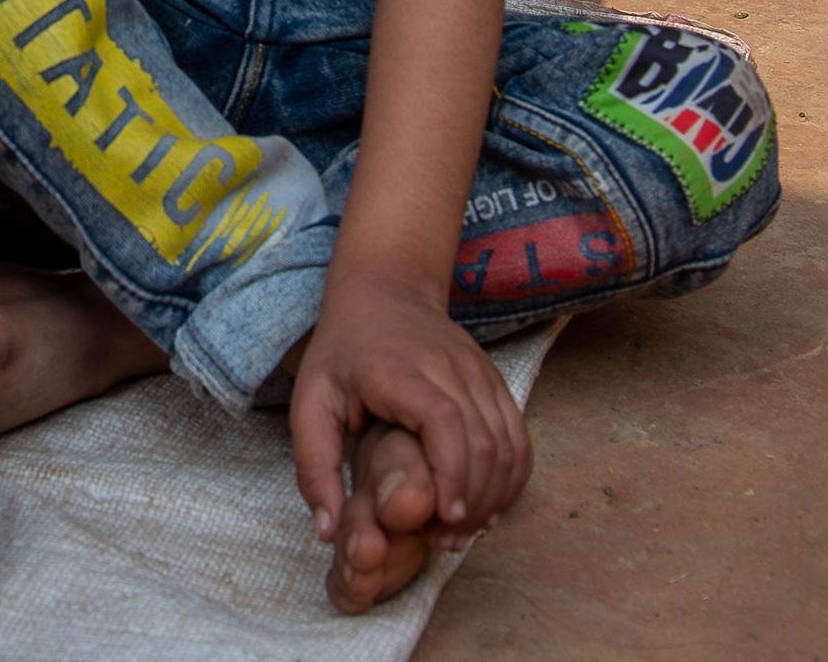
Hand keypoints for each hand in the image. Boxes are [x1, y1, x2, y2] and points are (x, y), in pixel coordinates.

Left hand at [289, 272, 532, 551]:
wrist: (386, 289)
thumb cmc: (343, 351)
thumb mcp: (310, 401)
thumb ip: (313, 465)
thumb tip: (328, 530)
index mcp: (398, 370)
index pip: (444, 418)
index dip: (452, 472)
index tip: (445, 515)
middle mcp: (448, 366)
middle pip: (482, 439)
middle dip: (472, 498)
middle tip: (448, 538)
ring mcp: (478, 371)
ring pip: (508, 441)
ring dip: (494, 493)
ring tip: (465, 527)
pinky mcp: (495, 379)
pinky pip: (518, 435)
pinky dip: (512, 475)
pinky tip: (488, 504)